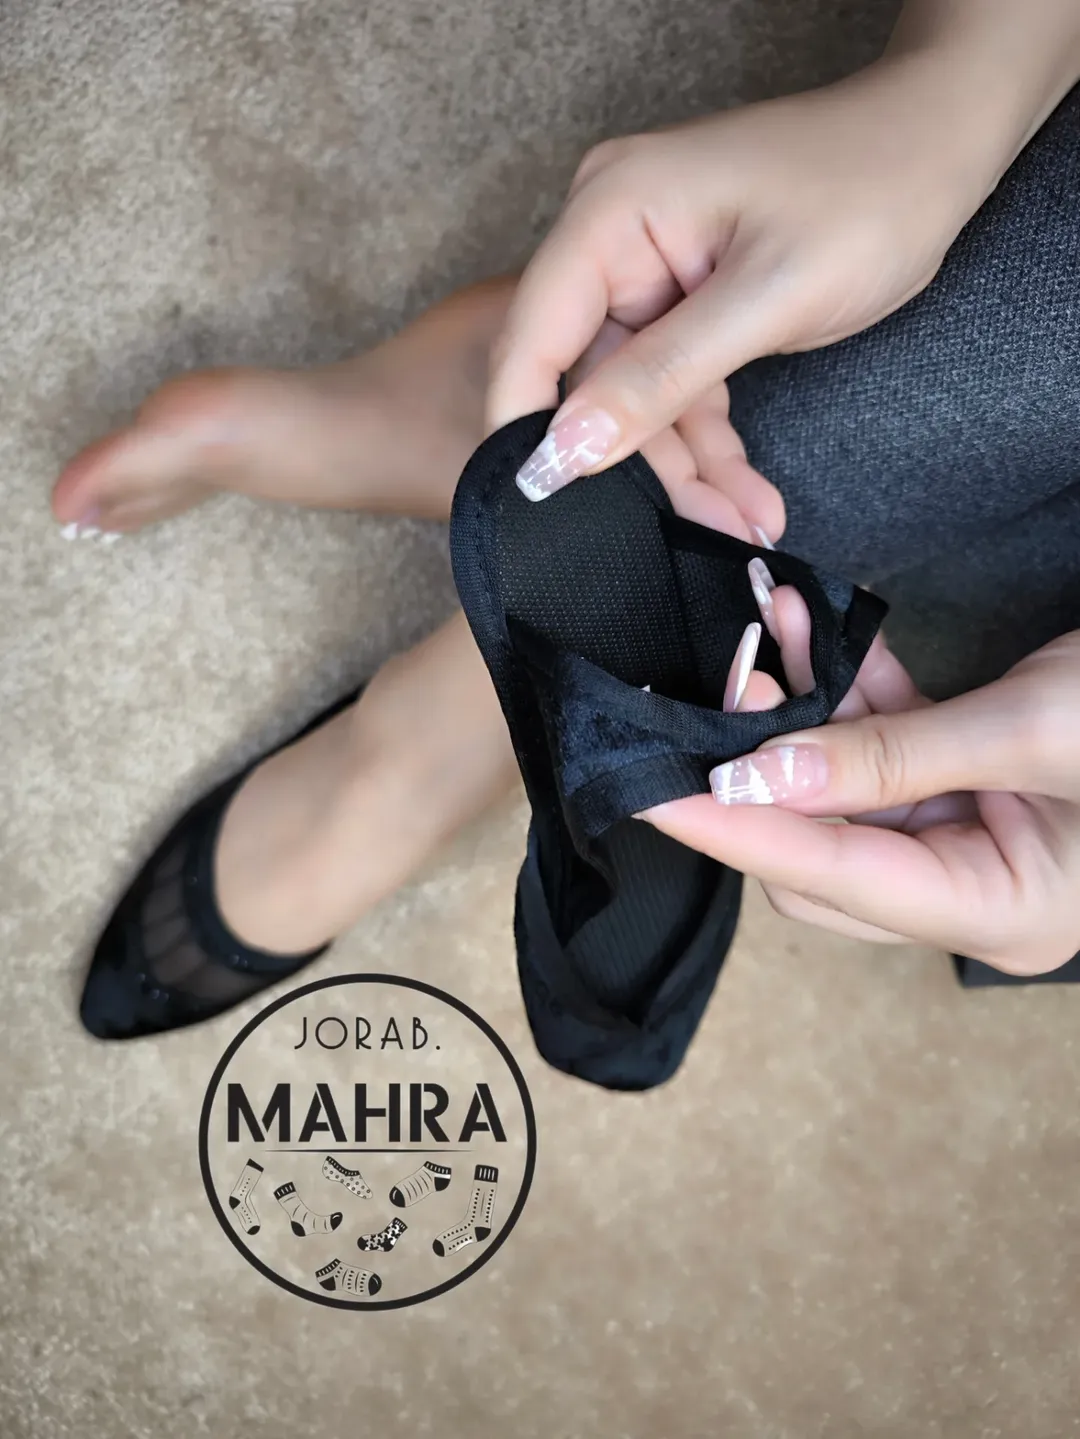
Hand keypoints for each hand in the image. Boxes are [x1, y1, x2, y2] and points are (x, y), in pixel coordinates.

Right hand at [489, 51, 1013, 502]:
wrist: (940, 153)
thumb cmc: (870, 193)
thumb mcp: (766, 298)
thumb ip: (659, 377)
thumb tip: (566, 451)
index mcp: (611, 211)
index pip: (534, 337)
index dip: (526, 429)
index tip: (541, 514)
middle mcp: (613, 239)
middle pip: (587, 380)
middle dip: (638, 466)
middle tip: (698, 532)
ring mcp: (648, 274)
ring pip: (635, 398)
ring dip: (686, 468)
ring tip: (741, 525)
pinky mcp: (682, 305)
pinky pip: (675, 389)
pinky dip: (709, 443)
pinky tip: (744, 498)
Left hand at [650, 567, 1079, 976]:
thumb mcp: (1038, 729)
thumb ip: (896, 757)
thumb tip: (764, 779)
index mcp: (1004, 909)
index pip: (831, 881)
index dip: (736, 835)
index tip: (651, 794)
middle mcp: (979, 889)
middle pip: (824, 853)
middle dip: (761, 771)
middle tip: (708, 693)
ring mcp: (978, 835)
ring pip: (848, 790)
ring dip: (801, 712)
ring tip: (762, 629)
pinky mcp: (976, 780)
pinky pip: (888, 745)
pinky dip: (850, 692)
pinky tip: (810, 628)